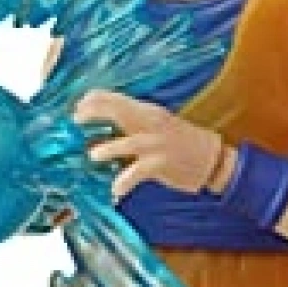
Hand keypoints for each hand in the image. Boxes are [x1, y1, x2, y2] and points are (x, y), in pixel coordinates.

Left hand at [73, 90, 227, 201]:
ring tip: (93, 155)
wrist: (213, 159)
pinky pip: (140, 171)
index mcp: (148, 111)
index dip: (92, 100)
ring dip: (110, 148)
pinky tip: (116, 189)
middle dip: (94, 113)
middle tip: (74, 121)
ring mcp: (157, 143)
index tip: (76, 108)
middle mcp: (151, 122)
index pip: (116, 98)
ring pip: (129, 142)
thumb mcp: (156, 126)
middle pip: (118, 111)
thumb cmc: (182, 143)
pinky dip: (126, 180)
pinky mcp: (162, 163)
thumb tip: (102, 126)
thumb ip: (132, 123)